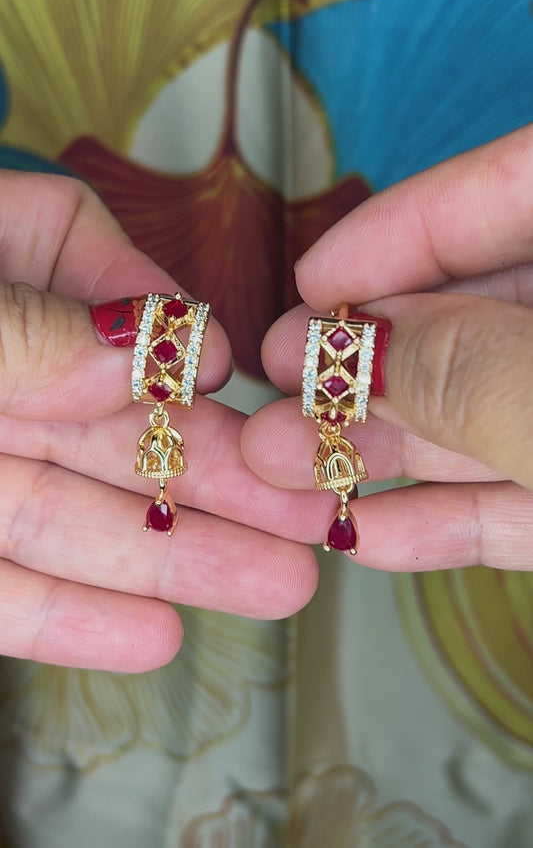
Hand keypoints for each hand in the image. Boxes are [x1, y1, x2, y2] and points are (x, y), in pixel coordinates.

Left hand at [0, 171, 317, 671]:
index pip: (67, 248)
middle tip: (307, 500)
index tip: (219, 360)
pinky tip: (152, 638)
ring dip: (170, 555)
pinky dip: (64, 617)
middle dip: (211, 465)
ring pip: (68, 512)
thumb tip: (137, 344)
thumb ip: (19, 323)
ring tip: (276, 583)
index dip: (154, 311)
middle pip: (103, 411)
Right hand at [242, 126, 532, 571]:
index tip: (311, 278)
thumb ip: (470, 369)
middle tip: (276, 385)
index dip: (402, 229)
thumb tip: (362, 347)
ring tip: (282, 467)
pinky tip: (372, 533)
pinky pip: (532, 495)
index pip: (512, 187)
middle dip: (373, 362)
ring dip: (391, 449)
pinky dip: (459, 518)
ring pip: (496, 414)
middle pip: (486, 315)